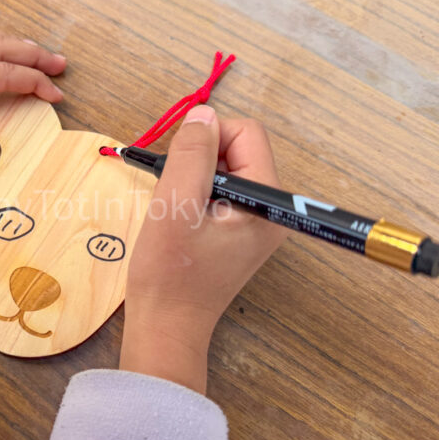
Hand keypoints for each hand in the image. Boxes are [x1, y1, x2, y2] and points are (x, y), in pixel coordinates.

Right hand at [120, 106, 287, 392]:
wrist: (167, 327)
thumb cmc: (169, 274)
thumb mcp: (174, 207)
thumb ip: (192, 155)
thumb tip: (203, 113)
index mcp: (266, 203)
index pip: (247, 134)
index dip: (208, 136)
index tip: (177, 162)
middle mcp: (271, 211)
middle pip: (240, 149)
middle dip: (202, 156)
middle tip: (172, 187)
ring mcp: (257, 223)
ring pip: (227, 169)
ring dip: (196, 175)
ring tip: (173, 207)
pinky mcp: (240, 233)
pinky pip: (222, 191)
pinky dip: (197, 192)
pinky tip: (178, 217)